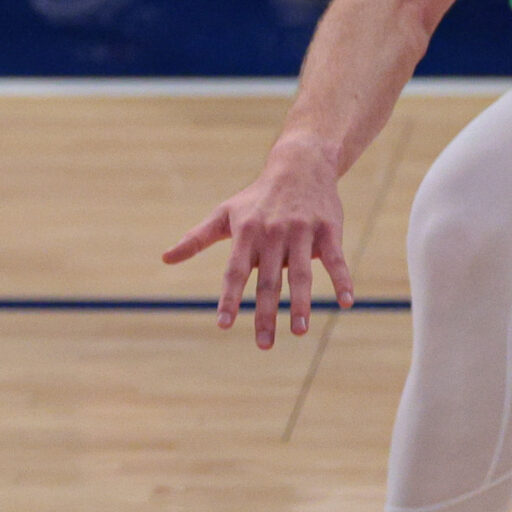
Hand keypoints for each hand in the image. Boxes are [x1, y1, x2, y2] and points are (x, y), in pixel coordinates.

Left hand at [162, 135, 354, 347]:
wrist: (299, 166)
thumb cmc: (256, 197)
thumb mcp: (223, 213)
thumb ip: (196, 239)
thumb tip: (164, 258)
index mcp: (246, 232)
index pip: (235, 271)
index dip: (229, 298)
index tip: (223, 324)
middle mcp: (272, 233)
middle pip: (268, 280)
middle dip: (265, 313)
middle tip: (264, 345)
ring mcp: (301, 232)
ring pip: (301, 274)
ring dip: (300, 304)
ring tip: (298, 331)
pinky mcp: (328, 229)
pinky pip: (336, 259)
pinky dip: (342, 280)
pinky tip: (347, 302)